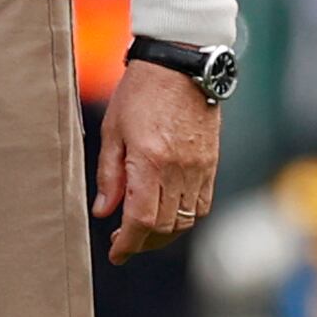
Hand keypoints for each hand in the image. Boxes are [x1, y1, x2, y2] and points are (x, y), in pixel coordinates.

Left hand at [93, 58, 221, 264]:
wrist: (180, 62)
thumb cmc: (141, 90)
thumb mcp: (113, 130)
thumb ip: (109, 174)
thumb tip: (104, 212)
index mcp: (150, 160)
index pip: (141, 220)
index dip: (128, 244)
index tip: (117, 253)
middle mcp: (178, 169)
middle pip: (165, 226)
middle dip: (143, 242)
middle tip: (125, 241)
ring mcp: (199, 167)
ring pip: (185, 220)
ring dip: (164, 233)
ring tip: (144, 229)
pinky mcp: (211, 162)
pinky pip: (202, 204)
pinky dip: (185, 216)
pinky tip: (169, 211)